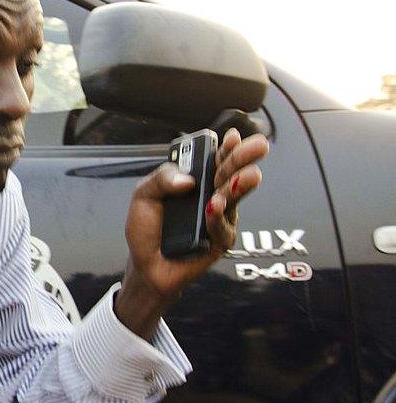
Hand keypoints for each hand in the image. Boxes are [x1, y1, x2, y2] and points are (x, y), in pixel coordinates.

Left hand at [115, 128, 269, 337]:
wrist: (146, 266)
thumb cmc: (147, 230)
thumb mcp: (143, 196)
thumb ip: (161, 179)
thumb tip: (186, 179)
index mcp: (194, 181)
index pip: (213, 159)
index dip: (224, 147)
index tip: (232, 135)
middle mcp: (211, 195)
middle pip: (230, 173)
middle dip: (244, 158)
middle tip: (258, 147)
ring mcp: (219, 217)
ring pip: (233, 198)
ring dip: (240, 185)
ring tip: (247, 175)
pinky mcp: (220, 240)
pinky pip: (223, 227)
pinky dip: (218, 217)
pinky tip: (214, 207)